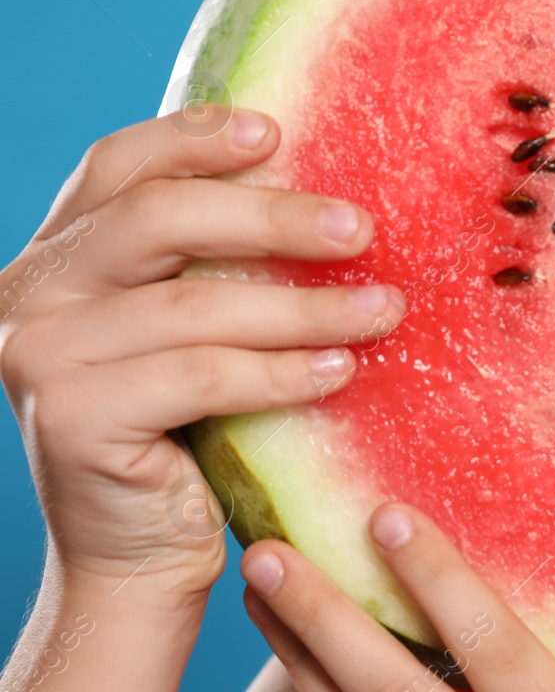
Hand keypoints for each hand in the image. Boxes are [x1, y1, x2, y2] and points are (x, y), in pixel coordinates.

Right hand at [0, 105, 405, 601]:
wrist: (136, 558)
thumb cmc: (185, 436)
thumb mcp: (192, 332)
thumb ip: (212, 267)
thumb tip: (325, 199)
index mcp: (55, 257)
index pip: (115, 168)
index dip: (194, 138)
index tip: (278, 132)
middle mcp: (30, 295)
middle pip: (159, 219)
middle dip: (272, 217)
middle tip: (362, 230)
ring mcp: (40, 356)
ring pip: (195, 306)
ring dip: (303, 306)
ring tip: (382, 311)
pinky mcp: (72, 417)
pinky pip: (202, 377)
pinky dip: (280, 372)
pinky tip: (339, 369)